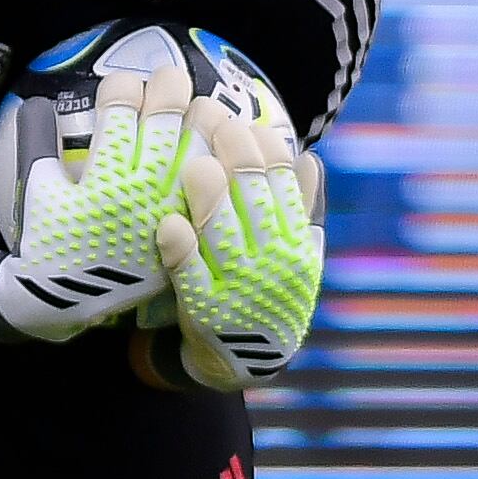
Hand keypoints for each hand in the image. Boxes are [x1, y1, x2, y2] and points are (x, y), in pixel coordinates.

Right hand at [0, 42, 193, 343]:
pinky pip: (211, 191)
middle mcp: (138, 192)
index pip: (118, 113)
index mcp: (101, 177)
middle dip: (168, 88)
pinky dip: (222, 164)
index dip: (122, 88)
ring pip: (195, 150)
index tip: (122, 84)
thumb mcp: (38, 192)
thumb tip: (37, 102)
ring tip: (203, 103)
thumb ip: (39, 145)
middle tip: (169, 77)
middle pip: (163, 123)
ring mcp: (166, 211)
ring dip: (202, 118)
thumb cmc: (48, 242)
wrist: (65, 304)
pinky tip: (226, 145)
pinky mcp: (183, 232)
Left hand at [157, 92, 325, 389]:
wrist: (245, 360)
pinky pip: (192, 276)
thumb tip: (309, 157)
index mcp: (295, 240)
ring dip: (209, 196)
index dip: (263, 146)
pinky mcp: (204, 309)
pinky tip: (169, 224)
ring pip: (224, 232)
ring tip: (194, 163)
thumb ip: (300, 208)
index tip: (241, 120)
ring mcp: (239, 285)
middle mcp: (272, 260)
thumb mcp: (295, 254)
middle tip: (211, 118)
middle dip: (234, 153)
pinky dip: (182, 249)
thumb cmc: (267, 292)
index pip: (283, 181)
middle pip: (254, 196)